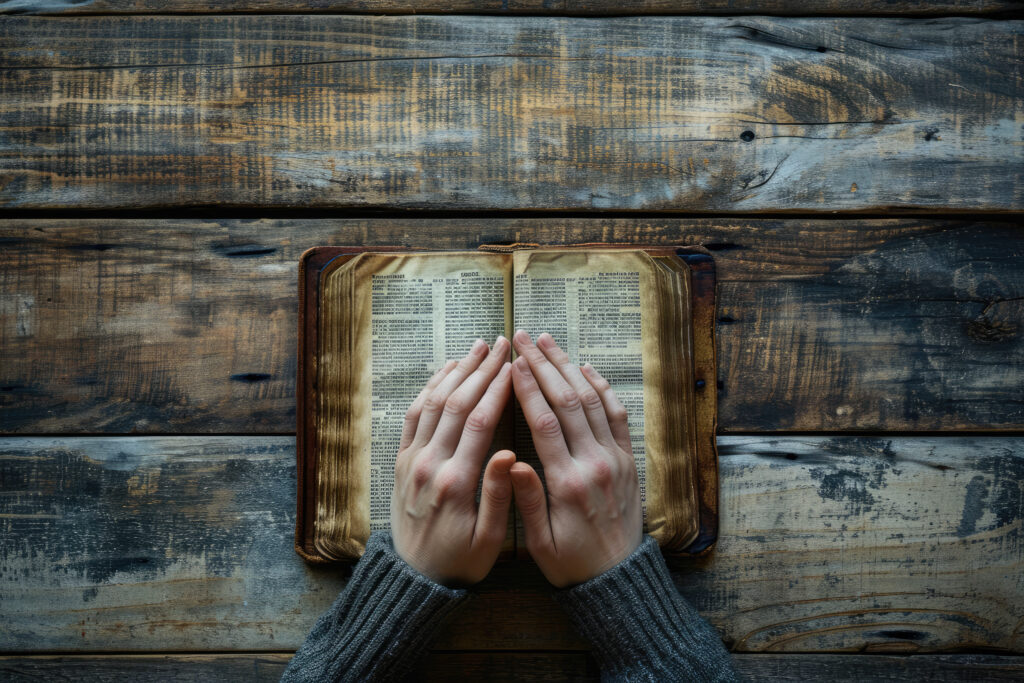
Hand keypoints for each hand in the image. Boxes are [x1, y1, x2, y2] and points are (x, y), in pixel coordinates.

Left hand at [391, 337, 514, 586]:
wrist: (413, 580)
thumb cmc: (459, 563)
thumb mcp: (489, 540)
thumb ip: (498, 495)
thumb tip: (509, 453)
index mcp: (456, 482)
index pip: (479, 422)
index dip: (498, 389)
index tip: (515, 365)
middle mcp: (429, 464)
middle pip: (455, 403)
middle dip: (480, 369)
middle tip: (500, 343)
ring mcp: (411, 460)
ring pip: (432, 403)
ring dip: (455, 371)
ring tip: (476, 347)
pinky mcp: (401, 461)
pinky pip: (413, 416)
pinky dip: (429, 388)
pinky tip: (446, 371)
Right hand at [509, 331, 642, 587]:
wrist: (617, 579)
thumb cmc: (571, 563)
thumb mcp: (540, 541)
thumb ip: (528, 498)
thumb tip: (510, 460)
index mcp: (567, 482)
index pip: (545, 422)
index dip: (528, 387)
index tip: (512, 361)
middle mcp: (594, 463)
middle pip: (569, 401)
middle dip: (545, 365)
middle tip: (525, 337)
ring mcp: (615, 459)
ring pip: (594, 401)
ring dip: (570, 367)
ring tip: (549, 341)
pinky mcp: (628, 461)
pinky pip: (618, 416)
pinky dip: (604, 388)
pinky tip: (587, 367)